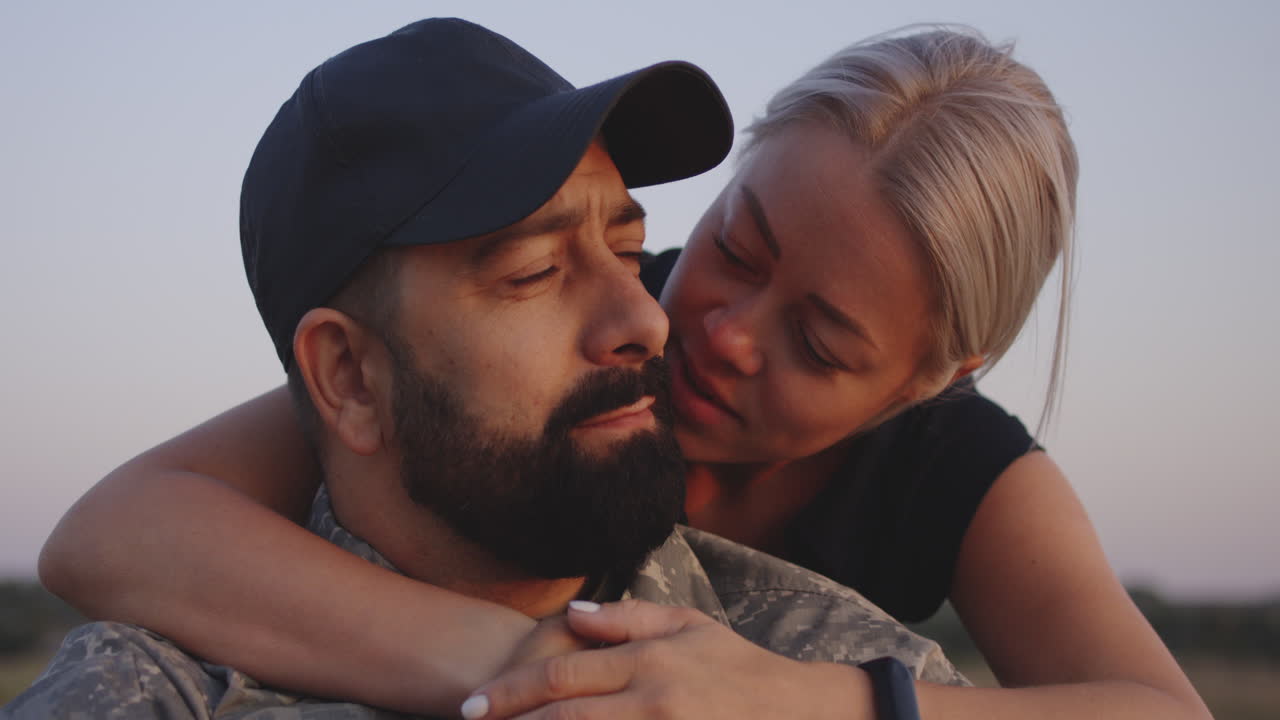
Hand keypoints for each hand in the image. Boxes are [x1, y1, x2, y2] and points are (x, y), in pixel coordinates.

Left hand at [460, 599, 872, 719]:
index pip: (563, 674)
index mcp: (650, 660)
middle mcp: (653, 699)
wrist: (799, 712)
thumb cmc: (739, 666)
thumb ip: (627, 618)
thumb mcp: (690, 624)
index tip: (472, 706)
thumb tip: (571, 614)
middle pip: (563, 714)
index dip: (511, 692)